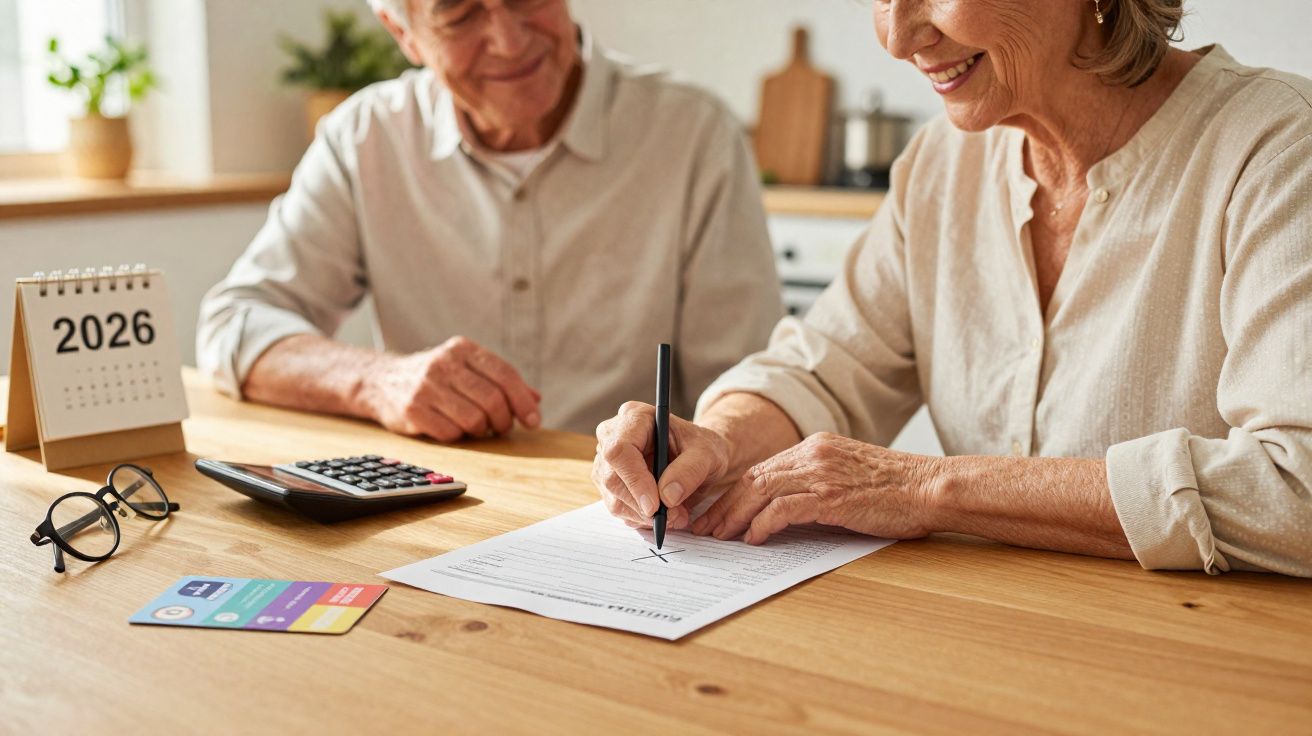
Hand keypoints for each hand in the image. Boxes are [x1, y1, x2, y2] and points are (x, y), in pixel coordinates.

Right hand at [362, 336, 540, 441]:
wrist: (382, 381)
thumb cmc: (437, 378)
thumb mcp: (468, 369)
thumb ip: (501, 382)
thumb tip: (535, 400)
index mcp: (463, 349)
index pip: (504, 374)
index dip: (523, 400)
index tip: (533, 420)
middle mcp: (444, 363)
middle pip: (492, 399)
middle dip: (504, 420)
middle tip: (503, 427)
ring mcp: (425, 386)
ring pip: (474, 419)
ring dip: (481, 430)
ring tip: (477, 427)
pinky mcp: (412, 410)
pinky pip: (450, 433)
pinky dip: (458, 436)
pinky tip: (453, 429)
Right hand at [592, 402, 731, 529]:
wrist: (700, 458)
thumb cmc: (703, 448)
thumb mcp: (708, 455)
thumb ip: (690, 471)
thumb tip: (667, 497)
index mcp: (635, 417)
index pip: (620, 450)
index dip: (634, 480)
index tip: (655, 505)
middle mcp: (614, 436)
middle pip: (612, 478)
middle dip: (643, 505)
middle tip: (674, 517)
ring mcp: (608, 462)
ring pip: (614, 499)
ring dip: (645, 516)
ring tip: (676, 515)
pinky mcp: (611, 484)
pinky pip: (619, 509)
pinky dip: (642, 519)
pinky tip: (663, 513)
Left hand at [691, 433, 938, 544]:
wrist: (932, 487)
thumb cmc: (898, 490)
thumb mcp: (850, 478)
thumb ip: (818, 487)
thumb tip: (785, 516)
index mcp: (817, 446)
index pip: (763, 469)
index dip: (736, 492)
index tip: (719, 512)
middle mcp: (814, 453)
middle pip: (754, 478)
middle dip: (725, 505)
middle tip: (707, 529)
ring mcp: (821, 472)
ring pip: (761, 490)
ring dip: (735, 516)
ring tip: (721, 537)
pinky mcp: (831, 495)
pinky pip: (783, 508)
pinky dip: (763, 524)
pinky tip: (754, 538)